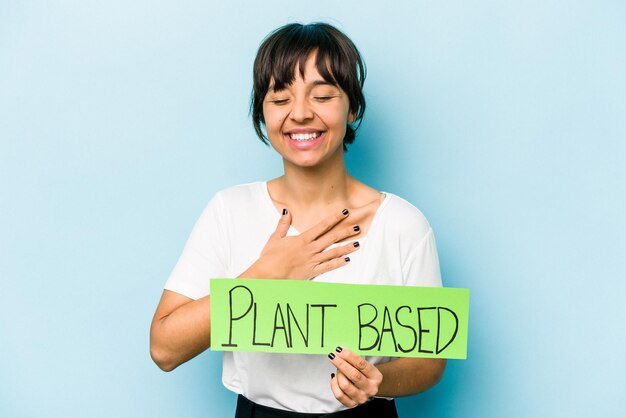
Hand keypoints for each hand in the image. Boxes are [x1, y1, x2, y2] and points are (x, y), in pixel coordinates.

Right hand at [246, 208, 360, 279]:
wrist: (267, 274)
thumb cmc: (269, 257)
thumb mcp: (275, 238)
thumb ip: (283, 225)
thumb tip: (286, 211)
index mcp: (302, 239)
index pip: (322, 226)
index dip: (334, 218)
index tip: (344, 213)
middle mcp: (310, 248)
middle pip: (332, 238)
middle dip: (345, 232)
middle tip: (358, 227)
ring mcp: (312, 261)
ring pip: (333, 252)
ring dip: (346, 247)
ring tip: (357, 243)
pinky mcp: (312, 272)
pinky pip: (328, 267)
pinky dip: (338, 263)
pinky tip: (347, 260)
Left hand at [328, 346, 382, 406]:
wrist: (368, 388)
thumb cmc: (364, 373)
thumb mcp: (366, 366)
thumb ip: (356, 360)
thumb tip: (340, 351)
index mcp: (376, 377)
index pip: (361, 365)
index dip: (349, 356)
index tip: (339, 350)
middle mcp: (370, 389)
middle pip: (353, 375)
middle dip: (341, 363)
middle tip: (332, 356)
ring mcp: (361, 398)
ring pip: (345, 385)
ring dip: (339, 374)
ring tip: (338, 369)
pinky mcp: (352, 404)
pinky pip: (339, 395)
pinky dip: (334, 384)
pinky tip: (335, 378)